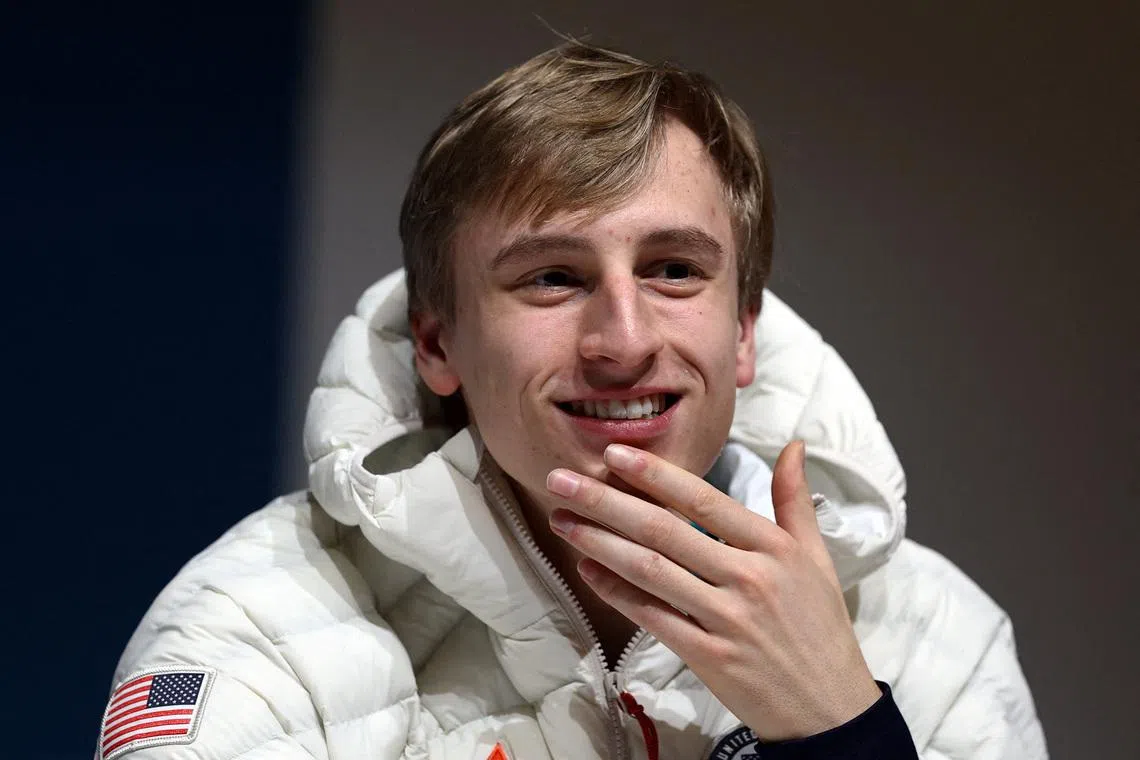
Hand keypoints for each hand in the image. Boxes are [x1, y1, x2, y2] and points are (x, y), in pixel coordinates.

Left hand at [545, 441, 880, 739]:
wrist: (829, 707)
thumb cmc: (820, 626)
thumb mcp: (816, 556)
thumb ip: (795, 499)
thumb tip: (793, 445)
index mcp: (773, 548)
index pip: (704, 500)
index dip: (655, 474)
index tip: (613, 454)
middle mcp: (748, 578)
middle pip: (664, 530)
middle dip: (606, 501)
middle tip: (561, 480)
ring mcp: (726, 619)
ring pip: (650, 571)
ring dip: (599, 543)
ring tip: (563, 520)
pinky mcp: (708, 656)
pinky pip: (652, 617)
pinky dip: (617, 592)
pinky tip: (589, 571)